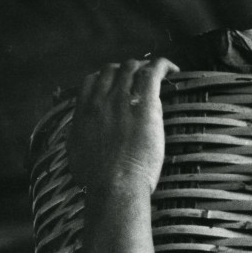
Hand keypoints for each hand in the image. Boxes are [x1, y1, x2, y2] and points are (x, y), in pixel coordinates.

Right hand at [68, 57, 178, 194]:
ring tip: (156, 74)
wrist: (113, 186)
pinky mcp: (143, 105)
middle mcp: (100, 100)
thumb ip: (79, 139)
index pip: (91, 81)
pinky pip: (153, 73)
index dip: (104, 78)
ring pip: (131, 68)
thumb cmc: (98, 181)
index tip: (115, 84)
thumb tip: (81, 135)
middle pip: (112, 70)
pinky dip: (163, 66)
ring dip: (142, 67)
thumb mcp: (77, 156)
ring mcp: (121, 100)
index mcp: (84, 111)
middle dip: (125, 70)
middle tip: (139, 78)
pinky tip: (174, 70)